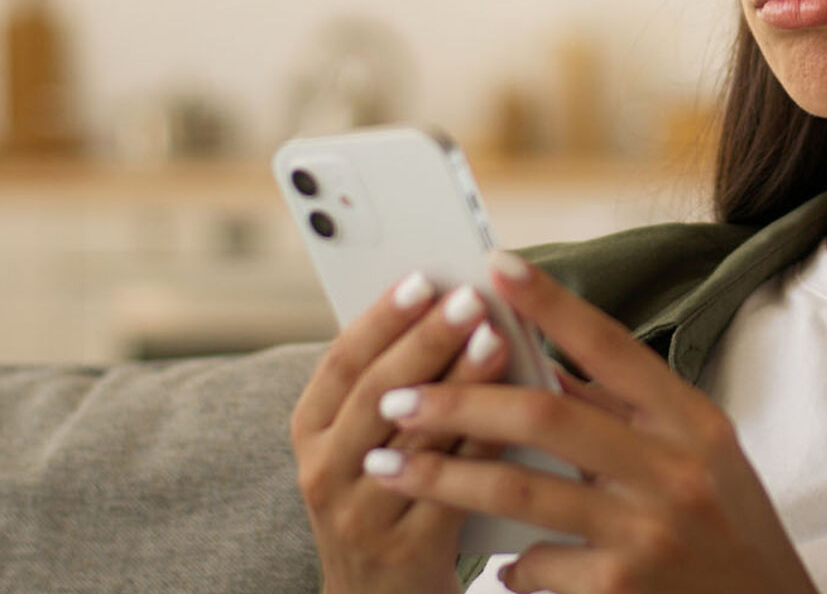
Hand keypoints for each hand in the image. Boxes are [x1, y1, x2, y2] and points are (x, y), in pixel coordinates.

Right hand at [290, 272, 512, 593]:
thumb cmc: (391, 496)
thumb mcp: (370, 440)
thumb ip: (398, 383)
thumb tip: (456, 305)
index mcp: (312, 430)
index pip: (342, 362)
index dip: (382, 318)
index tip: (423, 277)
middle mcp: (324, 470)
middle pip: (376, 392)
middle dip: (426, 340)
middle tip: (471, 298)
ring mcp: (359, 513)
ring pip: (413, 436)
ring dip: (458, 383)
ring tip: (498, 338)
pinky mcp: (404, 549)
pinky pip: (449, 485)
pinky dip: (482, 441)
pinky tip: (514, 408)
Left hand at [362, 250, 819, 593]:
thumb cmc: (729, 528)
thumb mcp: (701, 456)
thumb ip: (628, 414)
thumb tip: (545, 369)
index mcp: (692, 421)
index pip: (611, 346)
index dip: (552, 304)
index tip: (496, 266)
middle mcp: (672, 469)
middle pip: (546, 417)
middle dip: (459, 403)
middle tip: (399, 396)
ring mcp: (646, 532)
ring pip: (519, 493)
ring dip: (442, 478)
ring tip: (388, 465)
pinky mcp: (621, 589)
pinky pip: (537, 564)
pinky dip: (508, 565)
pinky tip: (496, 566)